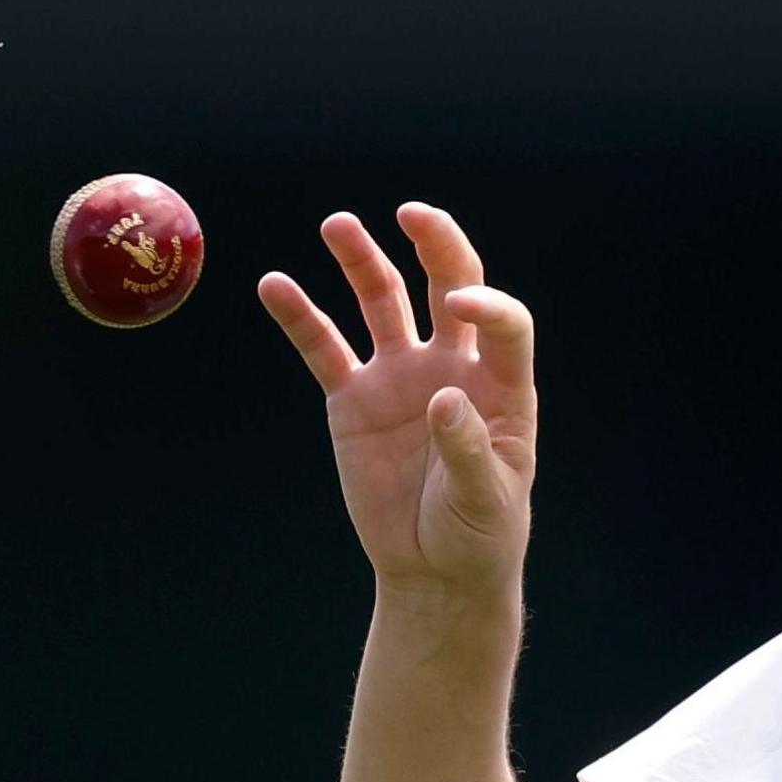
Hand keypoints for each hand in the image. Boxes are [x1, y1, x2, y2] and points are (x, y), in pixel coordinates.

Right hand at [259, 204, 536, 600]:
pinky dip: (301, 317)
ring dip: (362, 262)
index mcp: (503, 388)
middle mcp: (453, 367)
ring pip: (382, 303)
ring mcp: (401, 377)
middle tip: (411, 213)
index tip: (461, 304)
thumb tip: (445, 399)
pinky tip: (276, 284)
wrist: (434, 568)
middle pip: (448, 287)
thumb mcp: (486, 500)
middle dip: (435, 246)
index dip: (488, 304)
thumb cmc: (478, 533)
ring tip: (339, 225)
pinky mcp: (354, 399)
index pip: (505, 325)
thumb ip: (468, 450)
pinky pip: (324, 348)